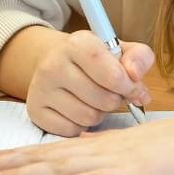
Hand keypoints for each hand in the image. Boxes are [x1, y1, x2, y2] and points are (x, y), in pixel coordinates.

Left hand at [0, 108, 173, 174]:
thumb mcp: (146, 150)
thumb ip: (119, 157)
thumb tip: (94, 164)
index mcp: (104, 145)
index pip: (51, 149)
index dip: (15, 154)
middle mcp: (102, 149)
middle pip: (42, 156)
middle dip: (0, 162)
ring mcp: (115, 161)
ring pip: (56, 167)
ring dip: (18, 173)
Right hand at [25, 29, 153, 136]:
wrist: (56, 59)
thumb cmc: (94, 57)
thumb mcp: (118, 48)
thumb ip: (138, 57)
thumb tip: (136, 77)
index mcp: (77, 43)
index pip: (112, 74)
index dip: (128, 86)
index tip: (134, 88)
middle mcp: (54, 64)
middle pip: (103, 99)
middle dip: (115, 100)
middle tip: (112, 92)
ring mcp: (41, 89)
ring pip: (88, 117)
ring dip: (100, 113)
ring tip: (95, 99)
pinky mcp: (35, 110)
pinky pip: (72, 130)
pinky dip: (82, 125)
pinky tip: (79, 108)